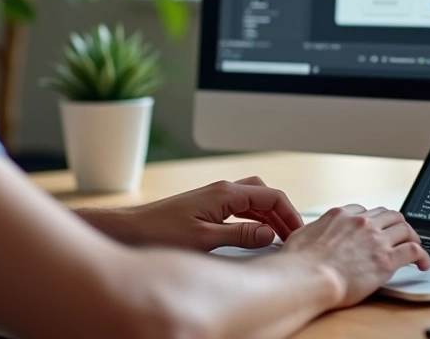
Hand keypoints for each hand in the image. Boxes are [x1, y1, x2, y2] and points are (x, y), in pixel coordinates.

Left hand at [93, 176, 303, 251]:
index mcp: (225, 193)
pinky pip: (240, 206)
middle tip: (293, 235)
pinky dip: (254, 217)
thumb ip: (241, 236)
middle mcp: (222, 189)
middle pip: (265, 193)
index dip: (290, 214)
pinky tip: (256, 232)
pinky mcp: (207, 205)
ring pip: (253, 198)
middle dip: (282, 212)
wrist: (131, 229)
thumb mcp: (205, 240)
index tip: (298, 233)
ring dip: (269, 214)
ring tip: (280, 235)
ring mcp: (214, 196)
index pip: (271, 195)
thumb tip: (270, 234)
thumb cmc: (161, 232)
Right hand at [281, 205, 429, 308]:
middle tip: (399, 235)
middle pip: (389, 215)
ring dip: (412, 236)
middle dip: (396, 224)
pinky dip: (423, 255)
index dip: (374, 220)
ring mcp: (376, 239)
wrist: (309, 278)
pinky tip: (423, 263)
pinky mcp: (387, 259)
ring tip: (415, 247)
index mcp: (341, 215)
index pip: (365, 210)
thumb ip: (311, 232)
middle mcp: (361, 222)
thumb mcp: (301, 236)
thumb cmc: (300, 263)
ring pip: (405, 228)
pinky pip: (414, 250)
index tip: (376, 228)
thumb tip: (306, 235)